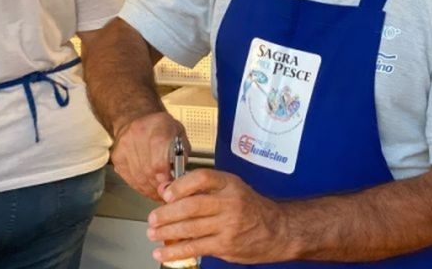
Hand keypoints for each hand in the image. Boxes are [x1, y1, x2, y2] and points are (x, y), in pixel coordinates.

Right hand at [111, 111, 186, 200]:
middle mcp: (138, 135)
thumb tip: (179, 178)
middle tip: (168, 193)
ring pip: (138, 178)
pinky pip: (129, 178)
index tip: (172, 187)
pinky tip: (148, 187)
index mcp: (158, 127)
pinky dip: (140, 187)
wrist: (137, 117)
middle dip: (159, 187)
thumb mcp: (179, 134)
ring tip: (159, 192)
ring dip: (150, 189)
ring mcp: (125, 146)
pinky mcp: (117, 156)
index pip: (159, 162)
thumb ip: (181, 155)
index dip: (165, 179)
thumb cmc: (162, 127)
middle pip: (148, 172)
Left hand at [147, 169, 293, 264]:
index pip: (202, 178)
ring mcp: (228, 224)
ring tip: (153, 234)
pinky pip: (195, 248)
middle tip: (153, 218)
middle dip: (167, 214)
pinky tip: (163, 253)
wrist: (278, 230)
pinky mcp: (226, 245)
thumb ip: (202, 188)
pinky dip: (175, 252)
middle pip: (192, 206)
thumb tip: (168, 189)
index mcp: (229, 184)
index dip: (180, 185)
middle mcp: (230, 202)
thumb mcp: (232, 189)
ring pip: (190, 228)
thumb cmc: (251, 208)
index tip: (166, 193)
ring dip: (167, 233)